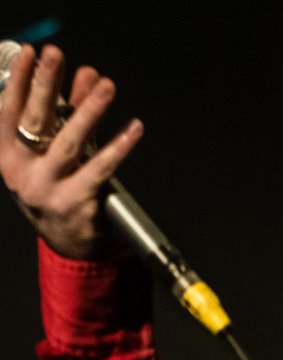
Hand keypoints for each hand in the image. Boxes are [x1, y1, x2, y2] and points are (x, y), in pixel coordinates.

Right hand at [0, 42, 142, 257]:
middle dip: (45, 84)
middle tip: (55, 54)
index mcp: (8, 158)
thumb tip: (87, 75)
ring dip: (89, 110)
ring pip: (69, 143)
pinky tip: (133, 129)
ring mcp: (48, 191)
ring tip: (106, 85)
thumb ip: (71, 113)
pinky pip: (100, 169)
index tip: (31, 53)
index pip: (9, 112)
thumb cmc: (62, 190)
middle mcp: (23, 174)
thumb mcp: (57, 151)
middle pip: (34, 122)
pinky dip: (119, 146)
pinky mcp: (76, 204)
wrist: (71, 247)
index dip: (19, 81)